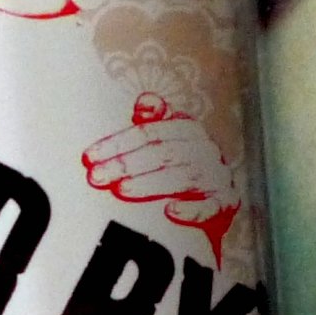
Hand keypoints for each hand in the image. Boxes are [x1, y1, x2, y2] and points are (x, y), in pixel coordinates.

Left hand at [83, 94, 241, 243]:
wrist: (209, 209)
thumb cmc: (175, 172)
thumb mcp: (161, 146)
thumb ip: (150, 125)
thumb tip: (146, 102)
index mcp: (188, 130)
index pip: (148, 133)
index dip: (117, 145)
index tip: (88, 159)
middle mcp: (206, 149)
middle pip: (162, 153)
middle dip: (126, 164)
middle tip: (96, 177)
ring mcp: (218, 176)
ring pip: (184, 177)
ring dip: (150, 184)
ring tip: (120, 191)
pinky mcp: (227, 203)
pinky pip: (212, 205)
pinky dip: (193, 209)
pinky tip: (170, 212)